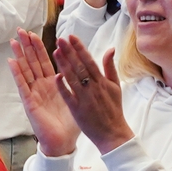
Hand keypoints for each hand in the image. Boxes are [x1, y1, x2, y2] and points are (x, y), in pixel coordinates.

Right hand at [7, 30, 79, 157]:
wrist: (63, 142)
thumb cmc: (70, 122)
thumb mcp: (78, 97)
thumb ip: (80, 81)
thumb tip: (86, 66)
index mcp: (53, 84)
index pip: (45, 61)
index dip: (39, 47)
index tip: (34, 33)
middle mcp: (41, 86)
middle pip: (33, 62)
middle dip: (27, 46)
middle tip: (21, 30)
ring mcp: (34, 93)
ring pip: (25, 70)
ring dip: (20, 55)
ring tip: (14, 40)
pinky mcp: (30, 102)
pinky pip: (22, 85)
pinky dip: (17, 73)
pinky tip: (12, 61)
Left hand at [52, 33, 132, 151]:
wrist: (113, 134)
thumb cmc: (114, 110)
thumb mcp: (116, 87)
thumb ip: (110, 67)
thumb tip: (111, 49)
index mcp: (102, 81)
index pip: (89, 60)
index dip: (80, 48)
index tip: (71, 37)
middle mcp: (93, 88)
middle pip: (80, 67)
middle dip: (70, 52)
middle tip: (60, 39)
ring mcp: (85, 99)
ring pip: (73, 78)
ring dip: (64, 65)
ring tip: (55, 52)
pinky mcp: (77, 110)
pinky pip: (68, 96)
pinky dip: (63, 87)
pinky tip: (56, 76)